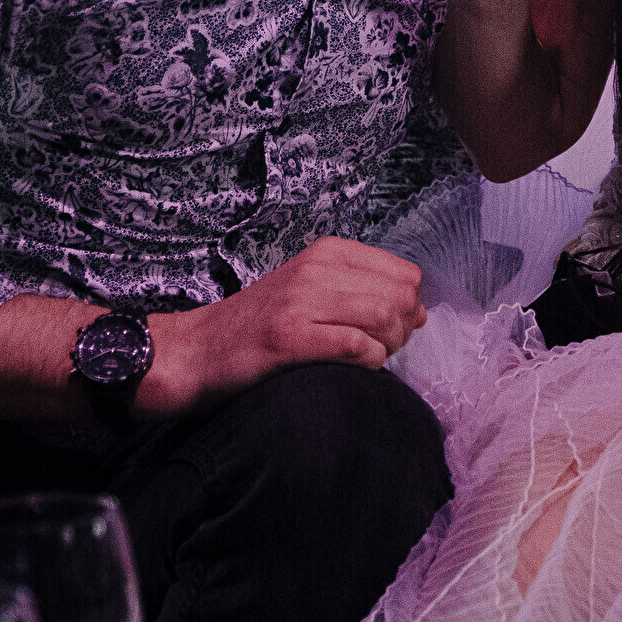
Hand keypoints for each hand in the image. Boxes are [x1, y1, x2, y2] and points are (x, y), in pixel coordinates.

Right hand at [142, 236, 426, 417]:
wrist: (198, 350)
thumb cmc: (262, 325)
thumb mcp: (314, 290)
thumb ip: (365, 293)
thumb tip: (422, 312)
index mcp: (328, 252)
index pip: (405, 273)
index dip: (409, 307)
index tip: (391, 329)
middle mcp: (317, 269)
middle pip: (400, 296)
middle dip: (404, 330)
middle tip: (382, 350)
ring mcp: (301, 301)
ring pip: (384, 317)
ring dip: (388, 347)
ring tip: (367, 359)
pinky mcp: (289, 338)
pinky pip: (357, 347)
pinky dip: (368, 363)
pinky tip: (353, 369)